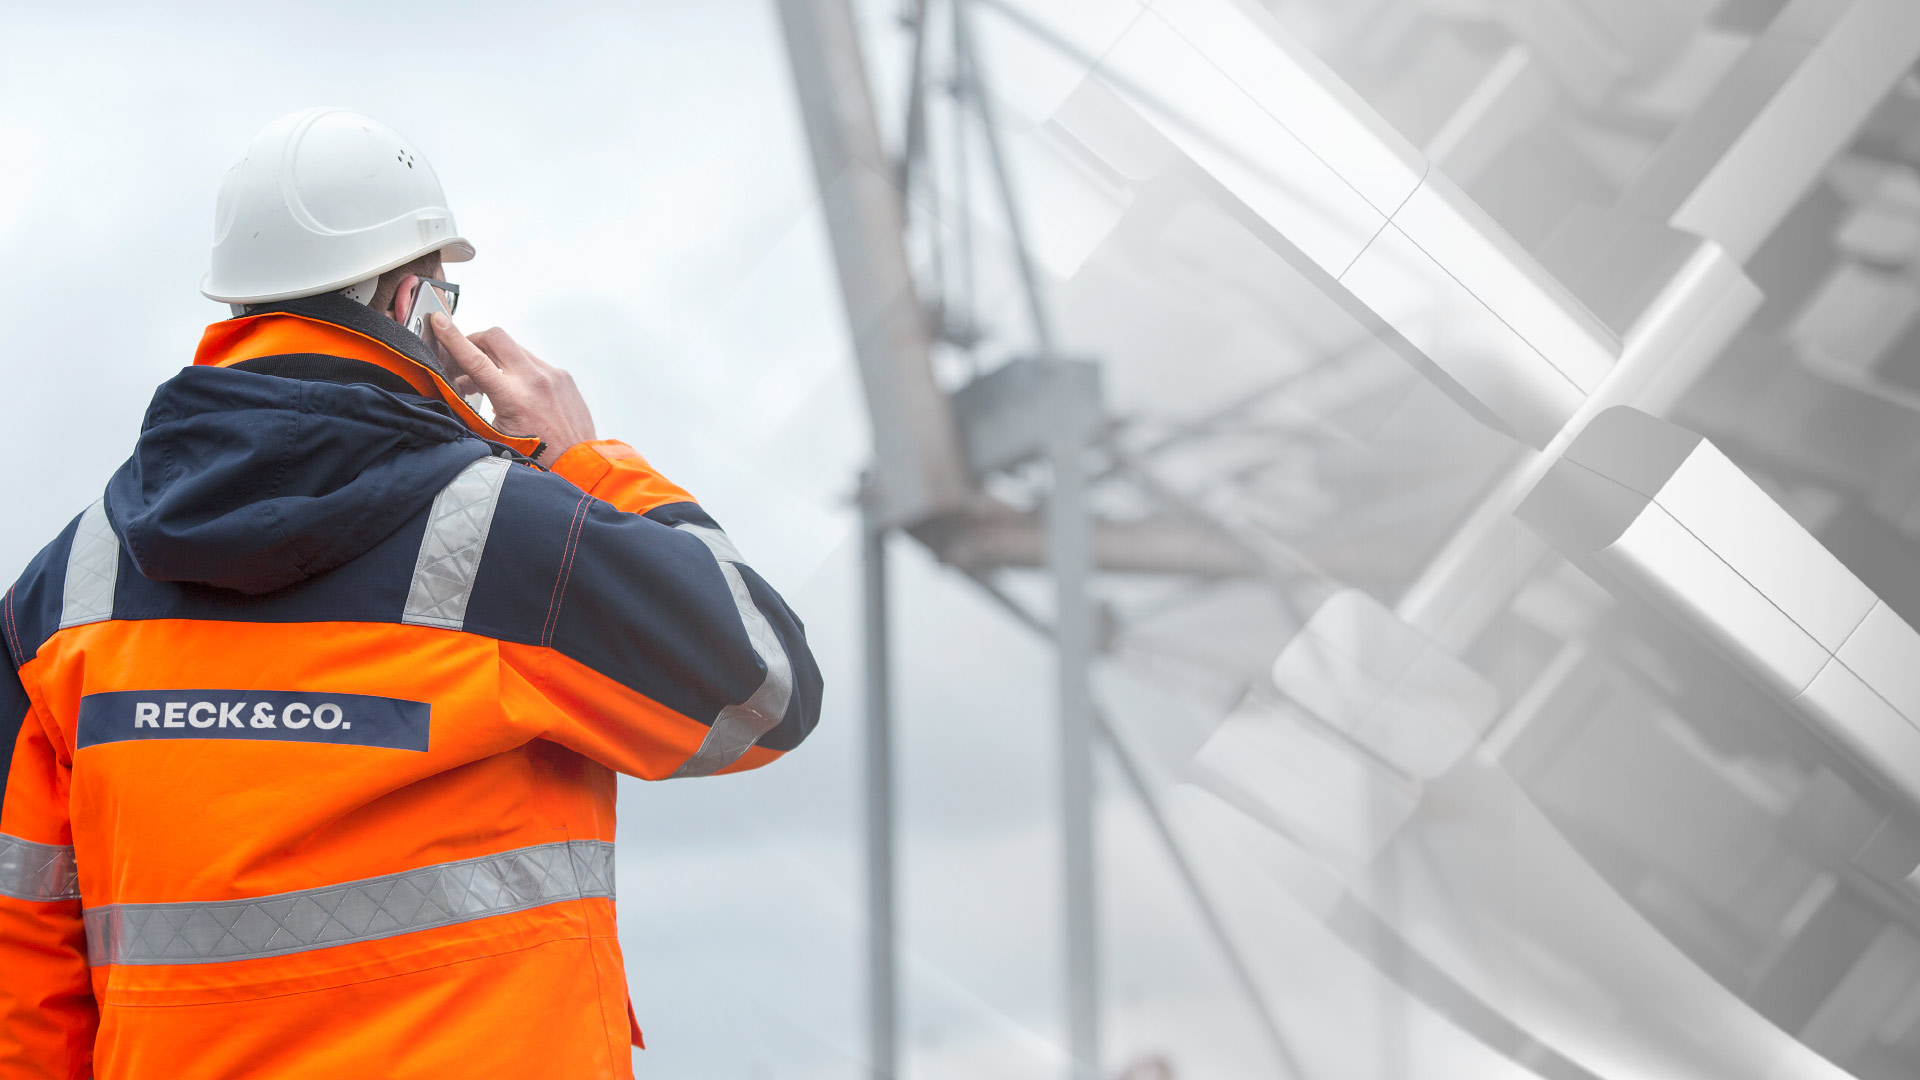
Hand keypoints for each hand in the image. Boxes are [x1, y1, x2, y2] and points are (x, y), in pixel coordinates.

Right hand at [431, 314, 596, 466]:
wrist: (577, 462)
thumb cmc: (537, 455)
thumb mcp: (494, 435)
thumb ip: (472, 408)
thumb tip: (456, 386)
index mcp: (514, 397)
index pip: (476, 359)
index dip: (453, 338)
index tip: (440, 321)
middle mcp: (535, 380)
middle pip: (496, 338)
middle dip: (475, 340)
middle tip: (465, 355)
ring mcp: (552, 375)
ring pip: (515, 348)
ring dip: (496, 357)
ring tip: (489, 380)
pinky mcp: (563, 376)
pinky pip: (533, 361)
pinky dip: (517, 368)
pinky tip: (515, 388)